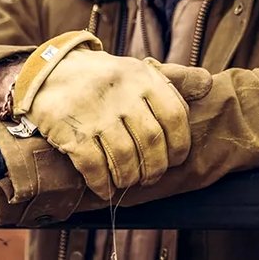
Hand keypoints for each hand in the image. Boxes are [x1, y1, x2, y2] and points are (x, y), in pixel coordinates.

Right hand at [11, 31, 210, 197]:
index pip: (174, 116)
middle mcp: (121, 94)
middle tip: (152, 177)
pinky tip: (106, 188)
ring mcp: (95, 113)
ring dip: (130, 177)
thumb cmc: (105, 77)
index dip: (180, 144)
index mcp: (143, 78)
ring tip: (130, 182)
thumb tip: (208, 85)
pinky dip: (103, 183)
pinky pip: (93, 166)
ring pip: (124, 156)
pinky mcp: (70, 132)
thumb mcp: (139, 70)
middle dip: (155, 166)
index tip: (177, 159)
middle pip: (151, 140)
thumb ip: (175, 79)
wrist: (50, 72)